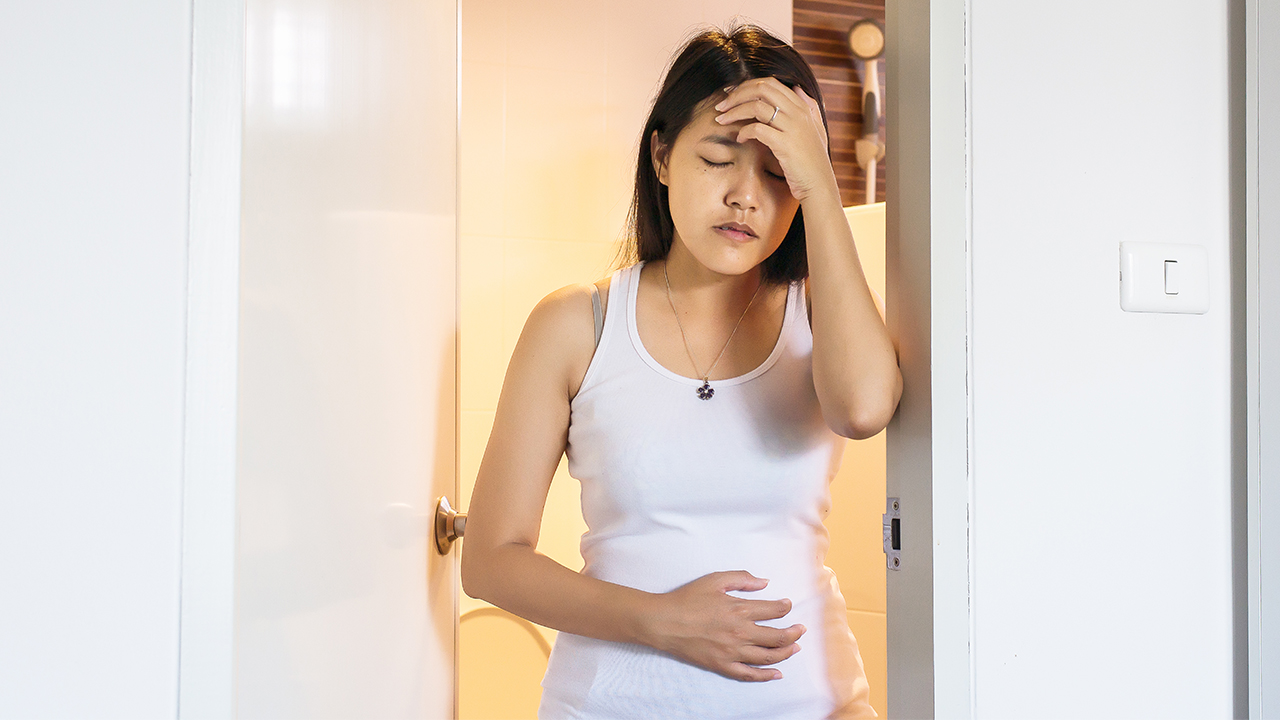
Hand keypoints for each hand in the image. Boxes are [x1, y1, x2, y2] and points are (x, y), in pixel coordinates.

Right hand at [644, 570, 805, 681]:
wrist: (664, 622)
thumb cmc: (687, 598)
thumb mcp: (715, 580)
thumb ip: (742, 578)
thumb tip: (765, 582)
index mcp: (739, 609)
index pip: (774, 610)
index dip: (785, 607)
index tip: (787, 605)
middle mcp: (740, 632)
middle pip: (777, 636)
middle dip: (794, 632)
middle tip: (801, 629)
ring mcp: (732, 651)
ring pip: (768, 656)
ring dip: (786, 652)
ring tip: (795, 648)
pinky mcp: (722, 665)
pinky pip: (749, 674)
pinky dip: (766, 675)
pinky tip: (777, 673)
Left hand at [714, 78, 836, 202]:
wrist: (819, 184)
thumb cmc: (813, 160)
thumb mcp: (815, 128)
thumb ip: (809, 106)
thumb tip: (795, 87)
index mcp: (803, 106)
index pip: (770, 83)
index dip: (746, 86)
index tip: (730, 94)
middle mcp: (798, 112)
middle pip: (761, 89)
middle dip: (737, 95)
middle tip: (721, 106)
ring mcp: (792, 127)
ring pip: (756, 106)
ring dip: (734, 111)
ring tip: (721, 120)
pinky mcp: (784, 144)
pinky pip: (757, 129)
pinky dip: (743, 132)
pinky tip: (738, 139)